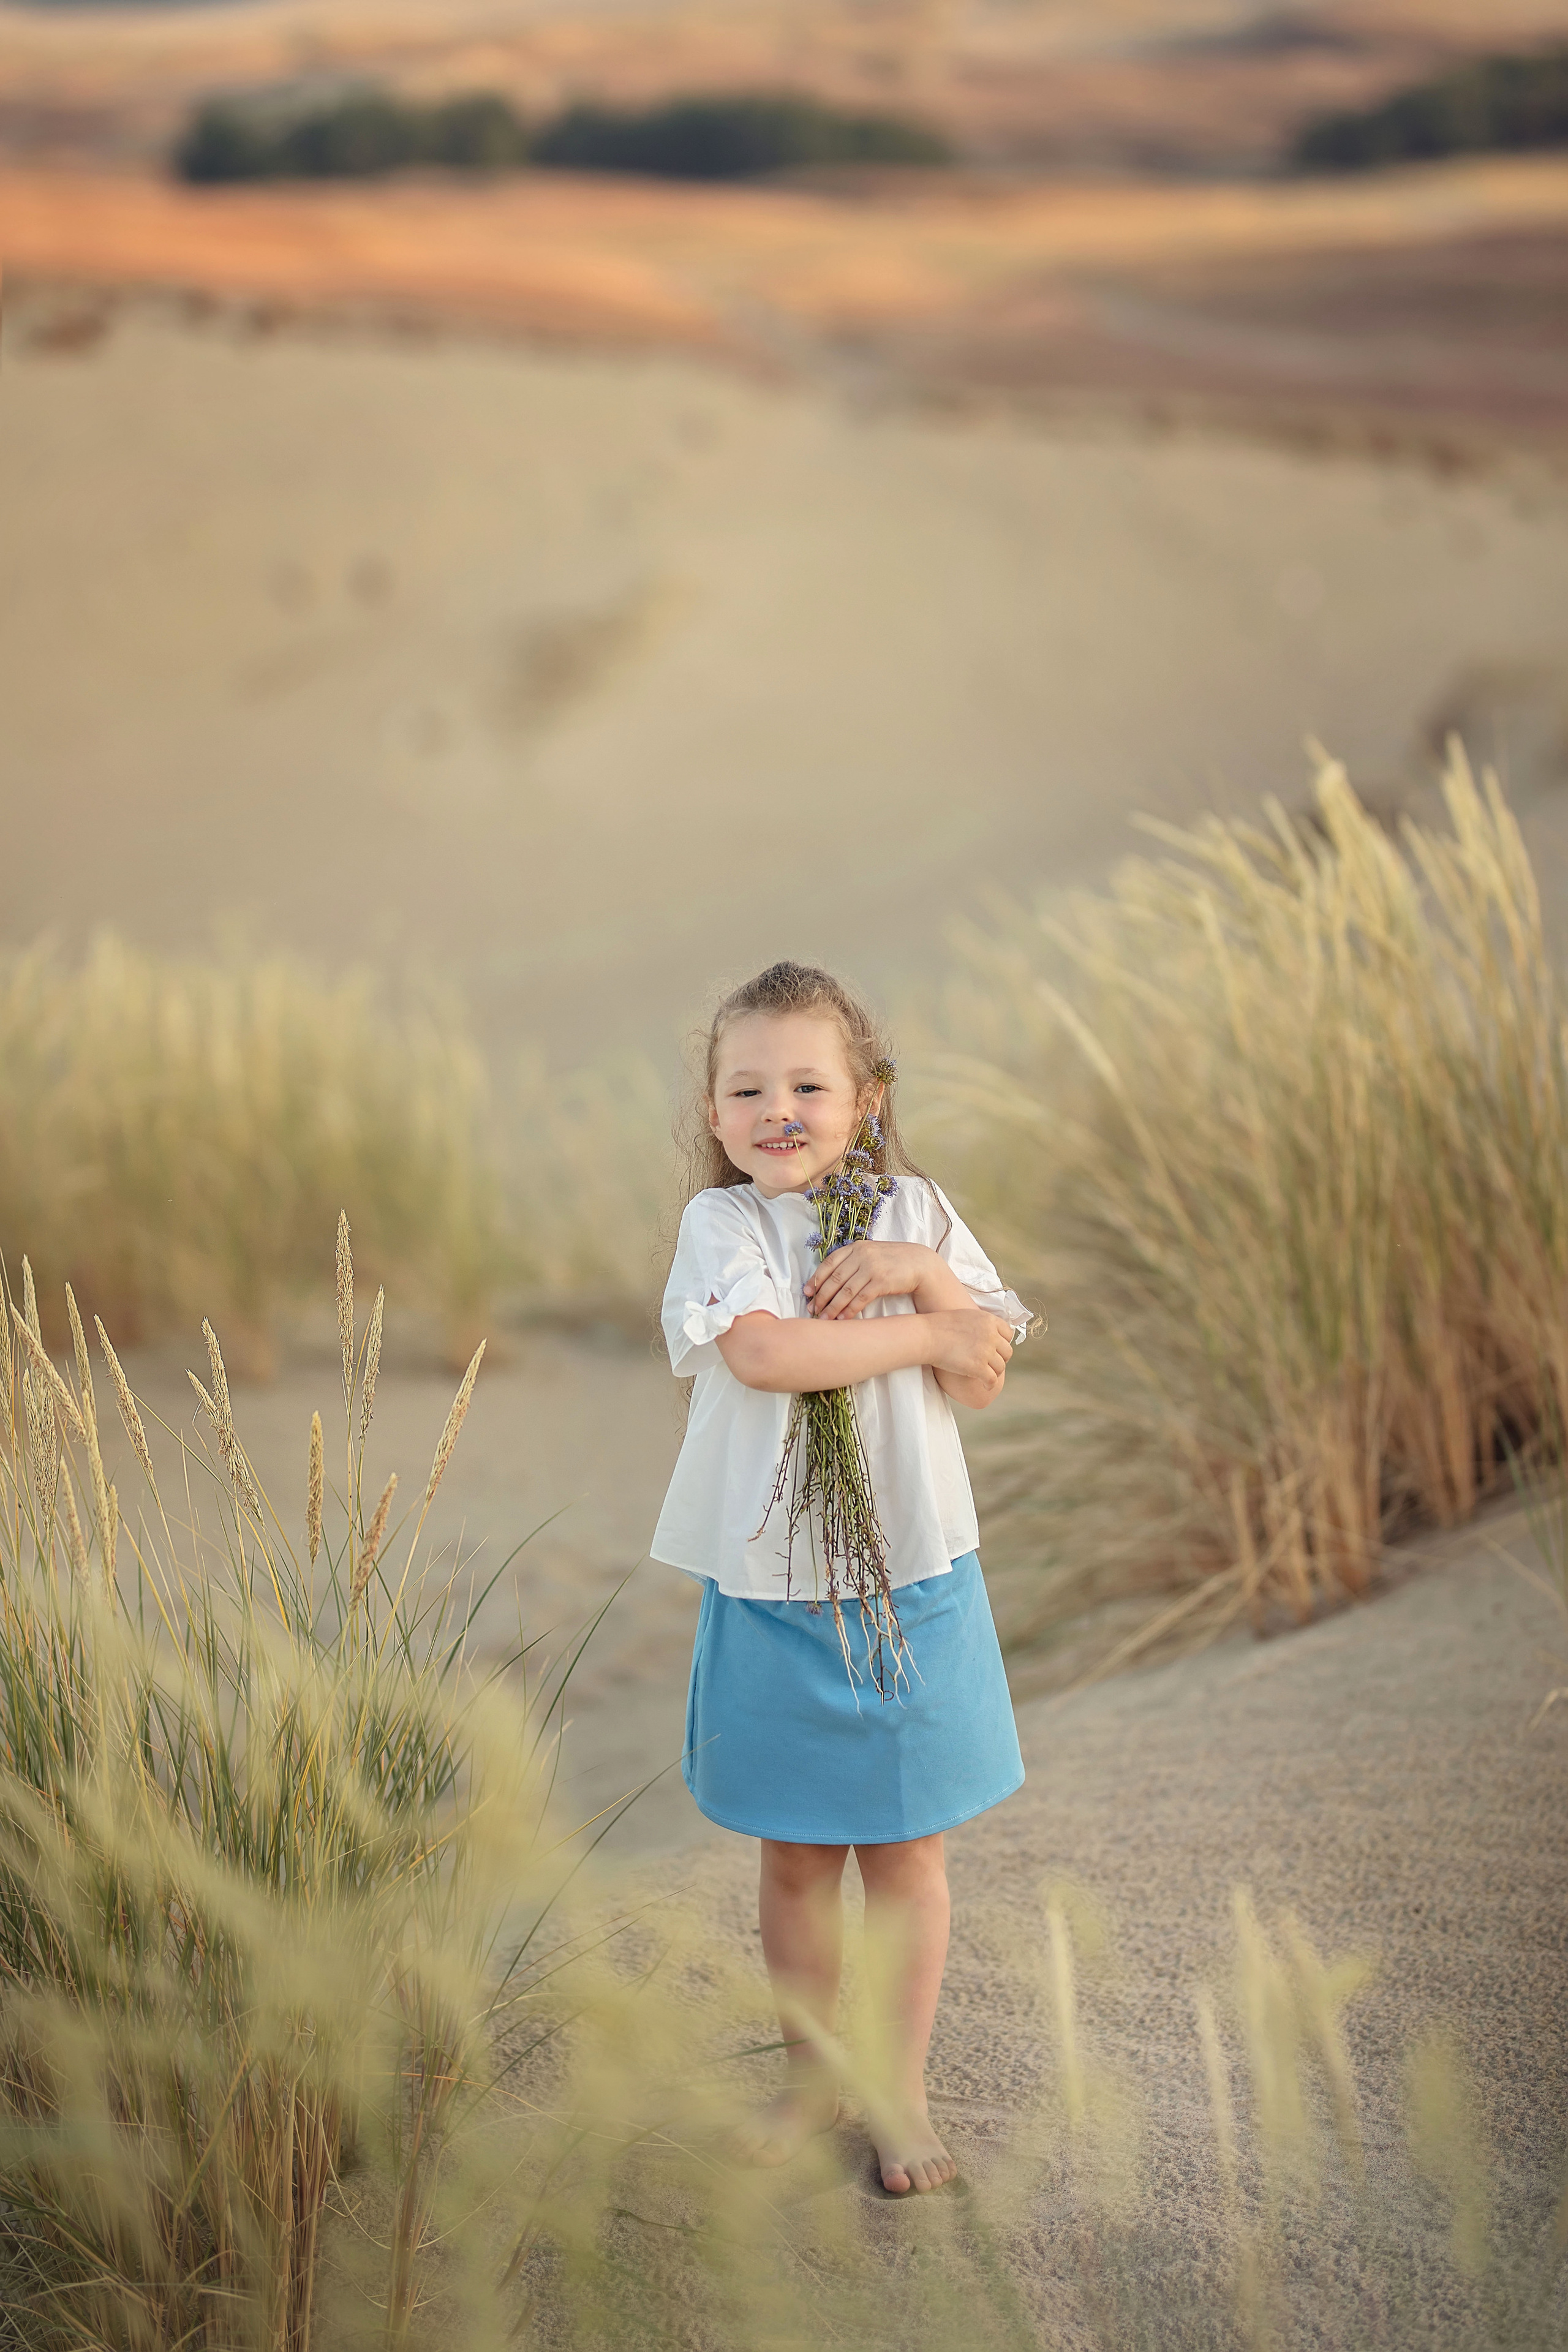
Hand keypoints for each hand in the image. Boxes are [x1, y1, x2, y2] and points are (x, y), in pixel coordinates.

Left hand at [805, 1241, 936, 1319]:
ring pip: (845, 1291)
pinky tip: (842, 1320)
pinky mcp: (881, 1281)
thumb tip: (829, 1280)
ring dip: (832, 1307)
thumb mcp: (871, 1254)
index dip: (816, 1279)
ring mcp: (872, 1267)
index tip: (807, 1292)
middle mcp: (862, 1255)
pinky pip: (860, 1299)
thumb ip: (852, 1262)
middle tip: (812, 1310)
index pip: (829, 1263)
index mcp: (856, 1247)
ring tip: (824, 1319)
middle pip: (834, 1279)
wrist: (920, 1263)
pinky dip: (849, 1311)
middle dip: (821, 1297)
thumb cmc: (893, 1261)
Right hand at [923, 1309, 1014, 1392]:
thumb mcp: (966, 1316)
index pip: (1008, 1334)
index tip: (996, 1350)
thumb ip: (981, 1324)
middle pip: (1007, 1352)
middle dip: (1000, 1359)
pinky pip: (992, 1380)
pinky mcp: (978, 1367)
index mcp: (989, 1320)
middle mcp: (991, 1335)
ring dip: (994, 1372)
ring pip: (1000, 1367)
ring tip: (986, 1375)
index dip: (1003, 1344)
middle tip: (991, 1364)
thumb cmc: (940, 1325)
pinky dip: (989, 1384)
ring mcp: (985, 1351)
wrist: (927, 1336)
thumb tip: (989, 1335)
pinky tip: (985, 1386)